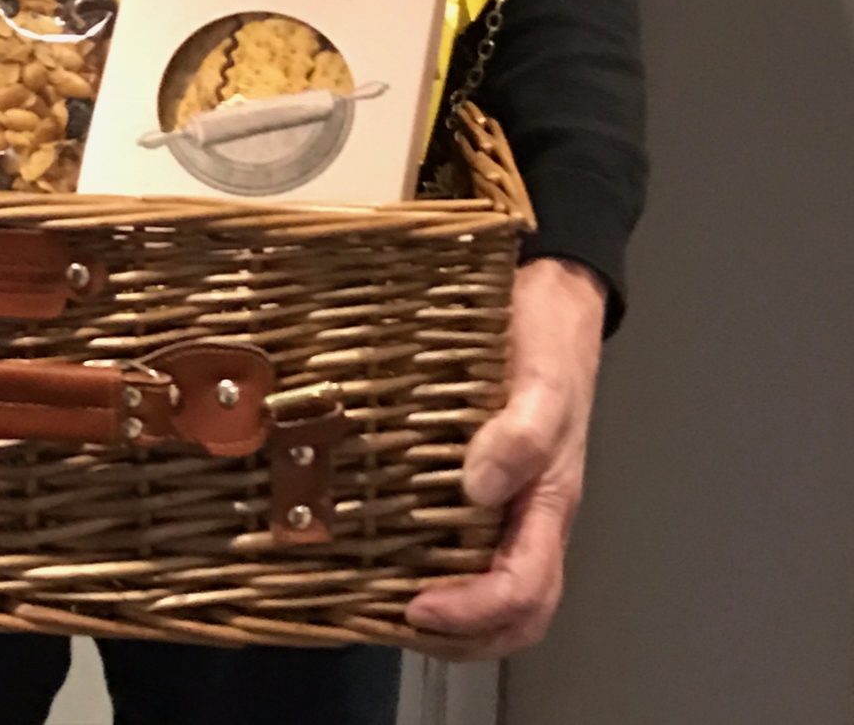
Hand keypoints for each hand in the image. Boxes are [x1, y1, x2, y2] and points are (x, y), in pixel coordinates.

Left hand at [406, 255, 606, 656]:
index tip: (417, 607)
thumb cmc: (549, 343)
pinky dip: (431, 567)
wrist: (548, 298)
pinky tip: (386, 554)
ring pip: (490, 586)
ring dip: (447, 616)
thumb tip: (477, 489)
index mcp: (549, 502)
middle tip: (397, 625)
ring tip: (386, 608)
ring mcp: (506, 501)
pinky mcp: (479, 479)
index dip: (472, 612)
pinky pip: (462, 543)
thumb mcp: (541, 383)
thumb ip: (520, 435)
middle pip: (514, 613)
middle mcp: (528, 514)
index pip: (523, 590)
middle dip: (463, 637)